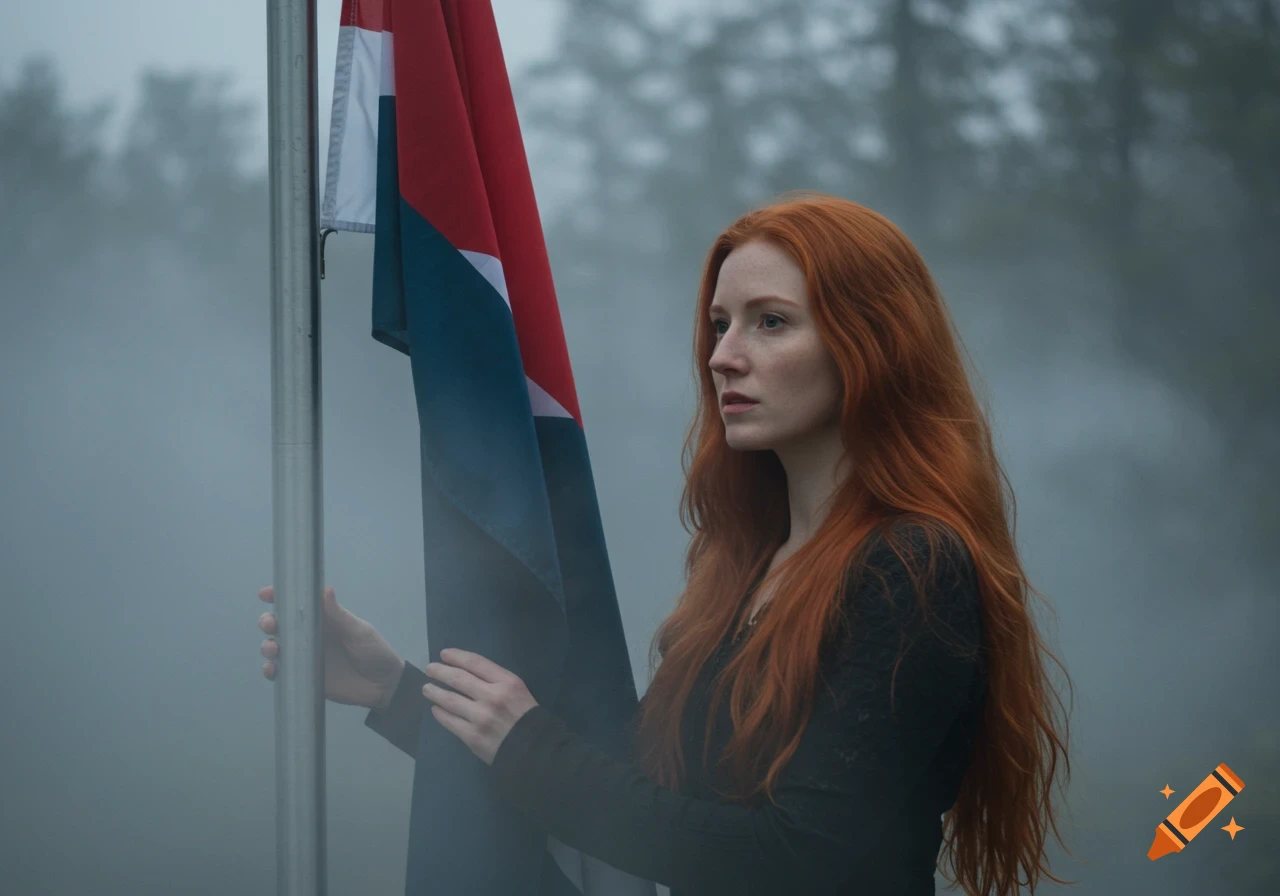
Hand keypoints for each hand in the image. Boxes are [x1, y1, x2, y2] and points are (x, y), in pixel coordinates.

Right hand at [258, 585, 404, 710]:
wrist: (383, 686)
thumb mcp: (359, 632)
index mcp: (323, 620)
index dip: (279, 597)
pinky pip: (281, 672)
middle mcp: (309, 636)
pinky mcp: (304, 677)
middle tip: (270, 624)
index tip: (265, 594)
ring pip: (276, 648)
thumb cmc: (374, 652)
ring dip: (268, 646)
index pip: (298, 604)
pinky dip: (271, 670)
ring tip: (273, 649)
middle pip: (280, 625)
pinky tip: (273, 668)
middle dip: (268, 621)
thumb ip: (340, 615)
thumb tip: (325, 590)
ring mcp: (304, 657)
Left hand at [422, 648, 538, 765]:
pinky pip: (450, 721)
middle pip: (459, 679)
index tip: (443, 654)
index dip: (457, 656)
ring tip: (427, 688)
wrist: (534, 749)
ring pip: (450, 700)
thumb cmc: (526, 716)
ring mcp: (480, 717)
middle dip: (441, 671)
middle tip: (430, 669)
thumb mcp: (517, 689)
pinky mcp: (472, 736)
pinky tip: (436, 709)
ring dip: (435, 692)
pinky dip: (440, 713)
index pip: (475, 663)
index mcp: (507, 682)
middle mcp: (492, 696)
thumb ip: (495, 680)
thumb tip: (465, 673)